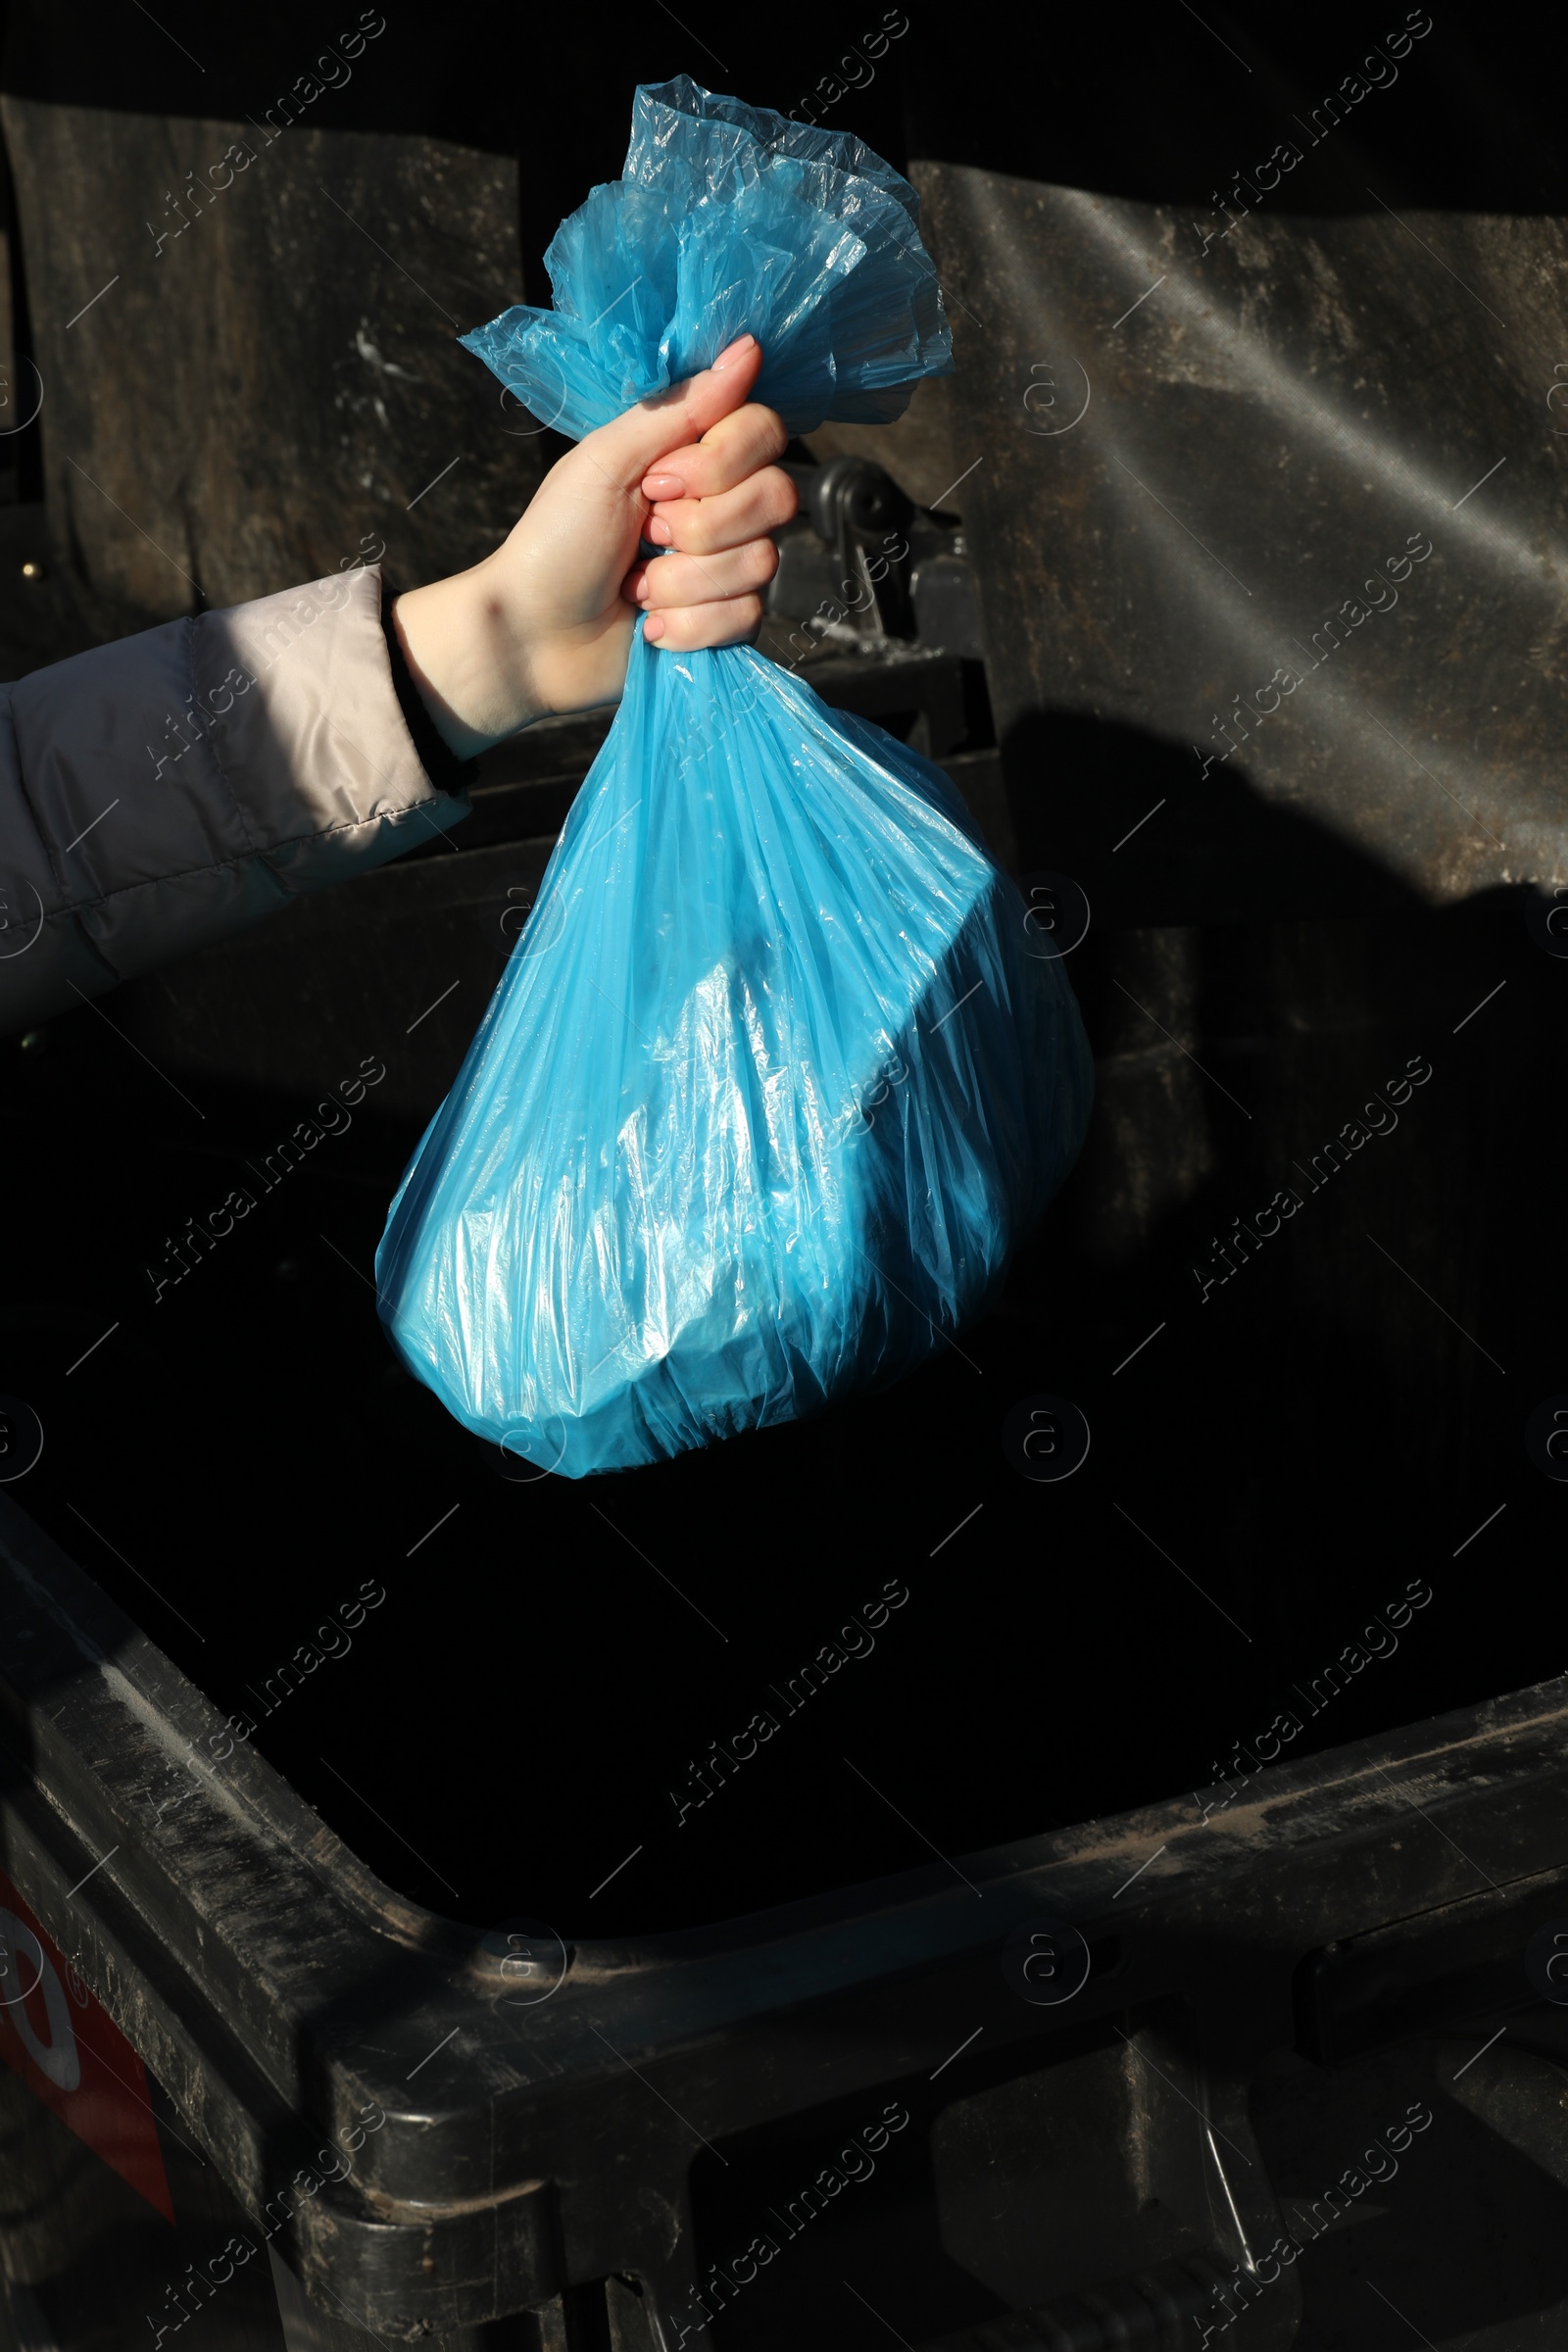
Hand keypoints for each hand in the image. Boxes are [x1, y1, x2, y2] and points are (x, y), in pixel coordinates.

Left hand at [391, 333, 796, 757]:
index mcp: (692, 456)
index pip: (765, 431)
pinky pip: (745, 617)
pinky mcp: (728, 624)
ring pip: (760, 563)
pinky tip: (649, 625)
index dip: (720, 462)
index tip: (658, 481)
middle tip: (643, 537)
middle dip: (700, 527)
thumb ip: (678, 408)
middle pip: (777, 497)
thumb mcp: (606, 461)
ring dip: (682, 582)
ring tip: (634, 588)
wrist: (534, 637)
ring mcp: (729, 567)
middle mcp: (721, 507)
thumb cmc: (556, 543)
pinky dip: (688, 625)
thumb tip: (746, 349)